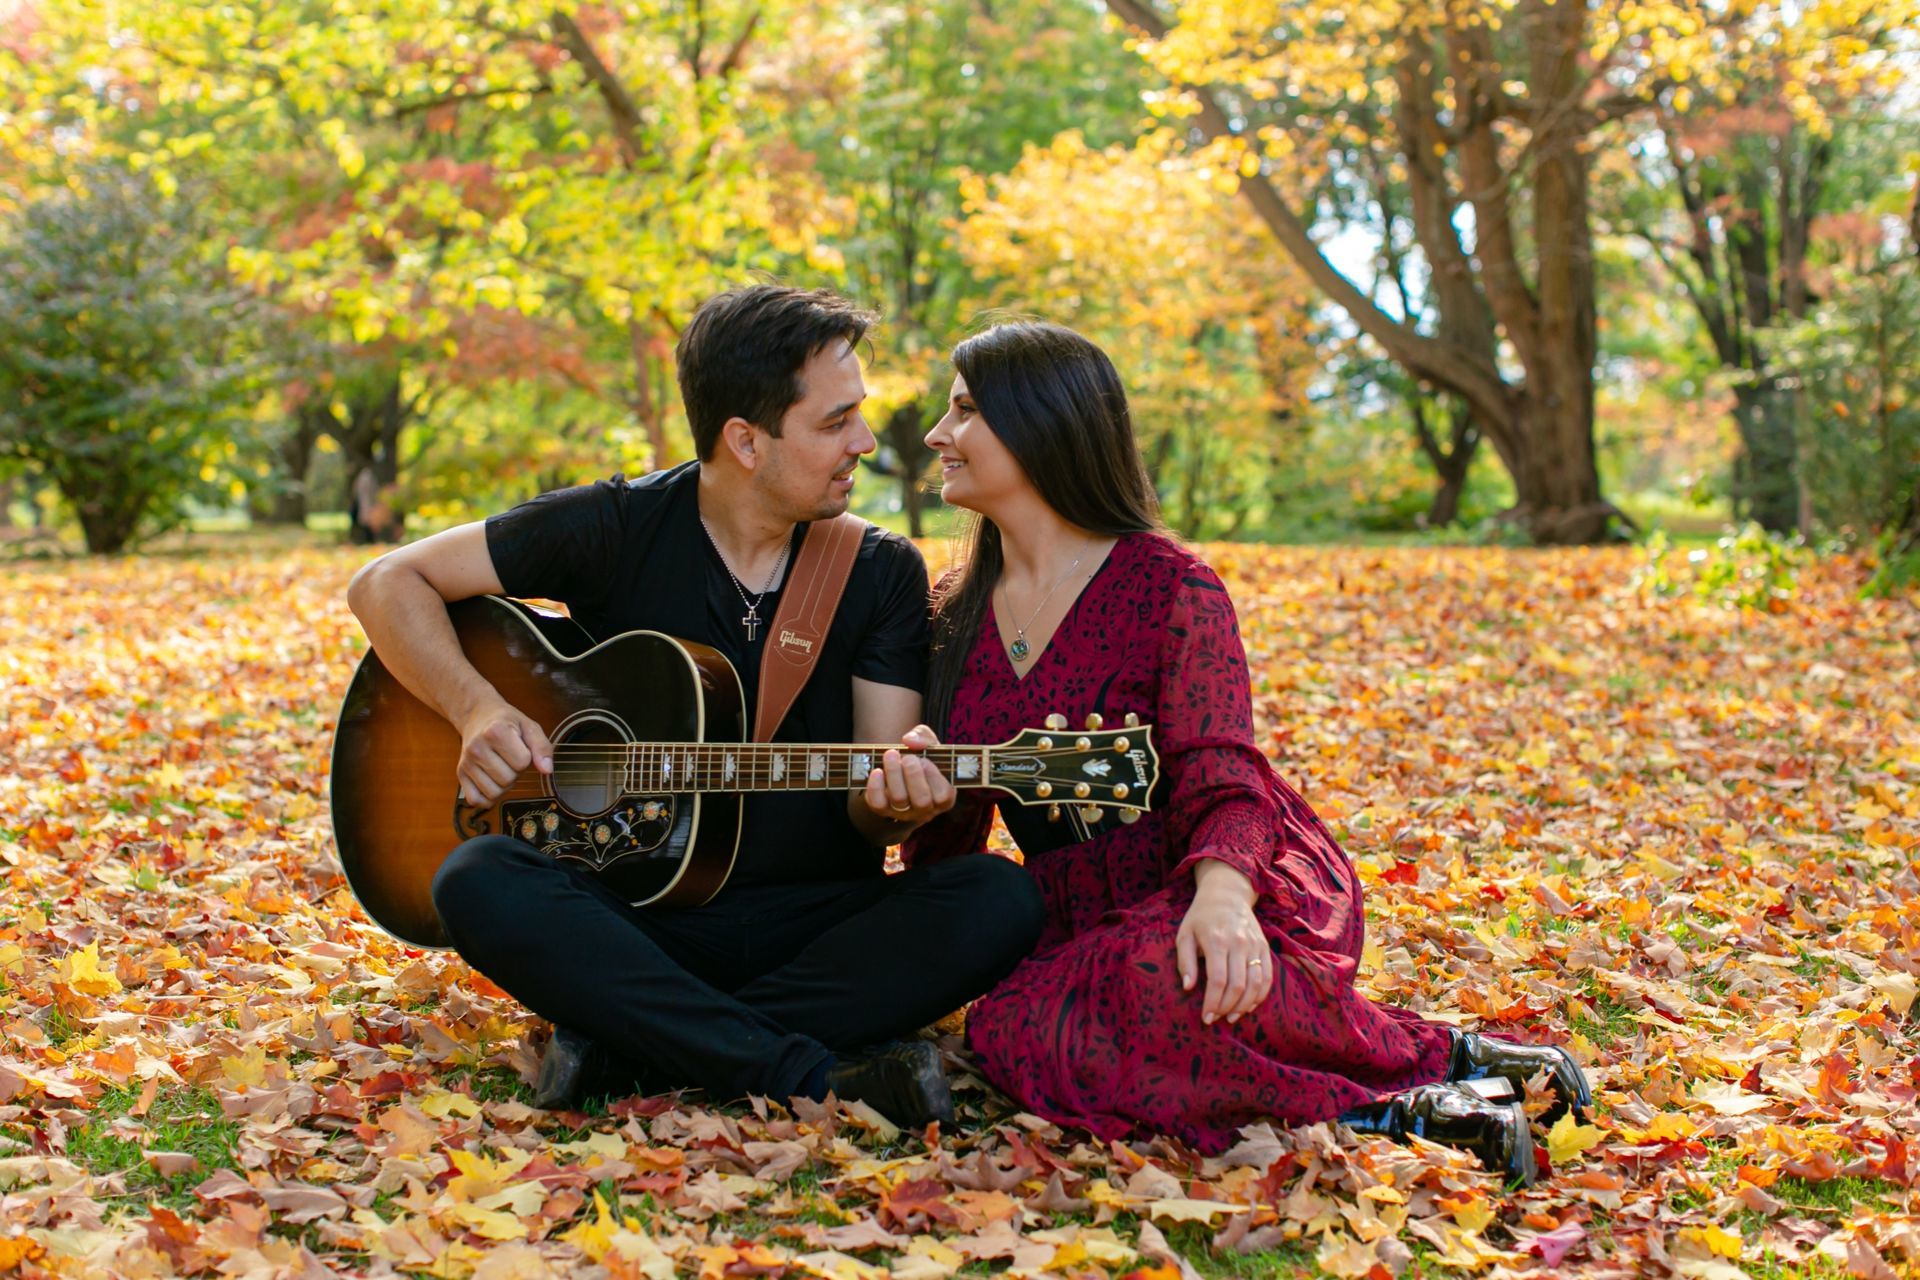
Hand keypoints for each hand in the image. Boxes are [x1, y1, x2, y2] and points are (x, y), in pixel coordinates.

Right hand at [456, 699, 553, 805]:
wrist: (478, 716)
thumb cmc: (506, 722)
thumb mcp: (529, 727)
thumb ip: (542, 747)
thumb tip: (547, 770)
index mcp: (495, 731)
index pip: (522, 762)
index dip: (526, 758)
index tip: (519, 748)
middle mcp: (477, 747)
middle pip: (508, 780)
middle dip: (515, 772)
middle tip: (510, 758)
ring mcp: (466, 762)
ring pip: (494, 793)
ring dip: (503, 786)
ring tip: (501, 768)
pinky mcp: (460, 774)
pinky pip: (476, 800)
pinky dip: (487, 798)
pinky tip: (492, 783)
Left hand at [860, 724, 955, 826]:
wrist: (901, 771)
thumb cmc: (922, 759)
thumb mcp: (929, 744)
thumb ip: (924, 737)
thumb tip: (910, 740)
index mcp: (944, 798)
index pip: (943, 796)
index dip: (934, 777)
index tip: (925, 760)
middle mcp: (925, 810)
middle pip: (921, 800)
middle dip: (913, 775)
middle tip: (908, 757)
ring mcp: (904, 813)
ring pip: (899, 800)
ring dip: (894, 774)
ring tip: (891, 754)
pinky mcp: (884, 810)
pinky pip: (878, 804)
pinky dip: (876, 787)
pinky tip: (877, 771)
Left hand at [1176, 861, 1272, 1024]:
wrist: (1227, 894)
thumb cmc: (1201, 917)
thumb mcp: (1184, 934)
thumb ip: (1184, 961)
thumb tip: (1188, 987)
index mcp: (1217, 940)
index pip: (1218, 980)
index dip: (1212, 1003)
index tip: (1205, 1017)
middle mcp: (1239, 943)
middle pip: (1238, 985)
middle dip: (1226, 1007)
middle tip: (1216, 1018)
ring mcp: (1255, 945)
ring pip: (1256, 984)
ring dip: (1244, 1006)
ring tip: (1231, 1016)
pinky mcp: (1264, 948)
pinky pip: (1267, 977)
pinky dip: (1260, 995)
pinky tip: (1248, 1006)